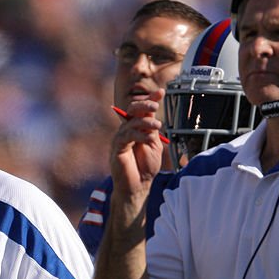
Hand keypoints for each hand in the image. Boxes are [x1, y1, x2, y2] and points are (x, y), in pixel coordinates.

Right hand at [111, 90, 166, 204]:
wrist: (138, 186)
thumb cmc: (145, 167)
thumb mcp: (153, 144)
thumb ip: (151, 130)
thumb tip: (153, 115)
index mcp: (137, 129)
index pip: (142, 110)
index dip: (150, 99)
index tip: (161, 92)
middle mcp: (127, 131)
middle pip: (132, 110)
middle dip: (144, 104)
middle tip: (155, 105)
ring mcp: (120, 139)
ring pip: (130, 122)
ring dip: (144, 121)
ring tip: (157, 127)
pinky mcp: (117, 148)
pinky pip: (126, 136)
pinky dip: (138, 135)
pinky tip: (148, 138)